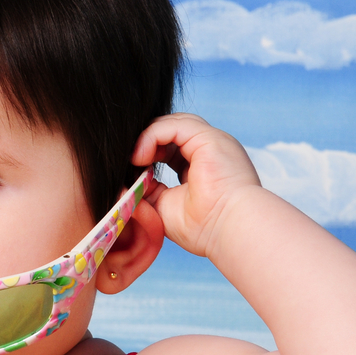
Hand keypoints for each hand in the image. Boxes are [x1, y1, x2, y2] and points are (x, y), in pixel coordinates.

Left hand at [132, 114, 260, 257]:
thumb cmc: (203, 227)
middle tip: (130, 164)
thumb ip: (148, 189)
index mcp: (204, 165)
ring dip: (147, 138)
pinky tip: (140, 157)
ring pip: (172, 123)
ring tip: (134, 160)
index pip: (172, 146)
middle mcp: (210, 150)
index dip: (149, 154)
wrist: (229, 231)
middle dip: (148, 143)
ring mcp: (212, 141)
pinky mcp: (209, 138)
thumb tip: (126, 181)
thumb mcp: (165, 205)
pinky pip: (173, 126)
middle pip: (172, 130)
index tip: (133, 171)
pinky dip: (151, 137)